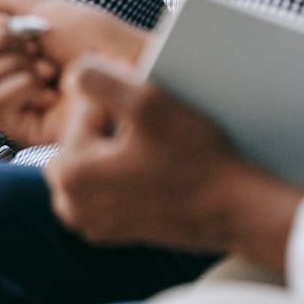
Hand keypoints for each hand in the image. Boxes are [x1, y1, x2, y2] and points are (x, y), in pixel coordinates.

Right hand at [0, 0, 148, 147]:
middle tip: (33, 42)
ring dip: (9, 63)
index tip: (6, 20)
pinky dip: (20, 84)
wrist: (127, 65)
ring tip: (45, 67)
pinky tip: (48, 88)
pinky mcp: (20, 129)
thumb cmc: (90, 36)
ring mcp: (7, 105)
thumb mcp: (33, 6)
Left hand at [46, 57, 303, 273]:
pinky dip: (123, 168)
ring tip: (155, 146)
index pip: (84, 105)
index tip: (152, 111)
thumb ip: (98, 79)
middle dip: (112, 119)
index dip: (121, 98)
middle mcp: (72, 205)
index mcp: (70, 175)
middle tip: (153, 126)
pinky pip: (106, 182)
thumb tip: (72, 74)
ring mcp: (92, 221)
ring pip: (94, 155)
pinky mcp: (113, 229)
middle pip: (84, 131)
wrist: (233, 208)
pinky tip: (155, 167)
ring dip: (117, 141)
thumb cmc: (195, 158)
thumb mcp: (147, 103)